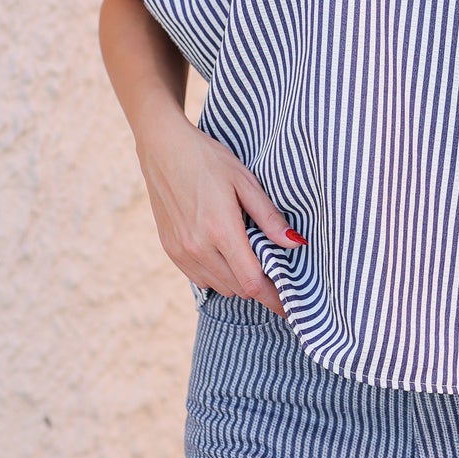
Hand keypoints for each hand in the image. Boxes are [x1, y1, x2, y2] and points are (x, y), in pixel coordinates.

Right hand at [135, 106, 304, 315]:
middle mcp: (198, 247)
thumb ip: (270, 218)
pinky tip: (224, 253)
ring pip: (220, 287)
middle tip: (274, 270)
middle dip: (260, 286)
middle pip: (239, 289)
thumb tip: (296, 244)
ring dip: (239, 281)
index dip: (275, 299)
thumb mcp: (245, 182)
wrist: (163, 148)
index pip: (253, 283)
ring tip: (250, 257)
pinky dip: (218, 275)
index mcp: (221, 230)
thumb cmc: (208, 159)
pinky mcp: (170, 250)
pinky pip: (200, 278)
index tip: (291, 308)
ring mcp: (181, 251)